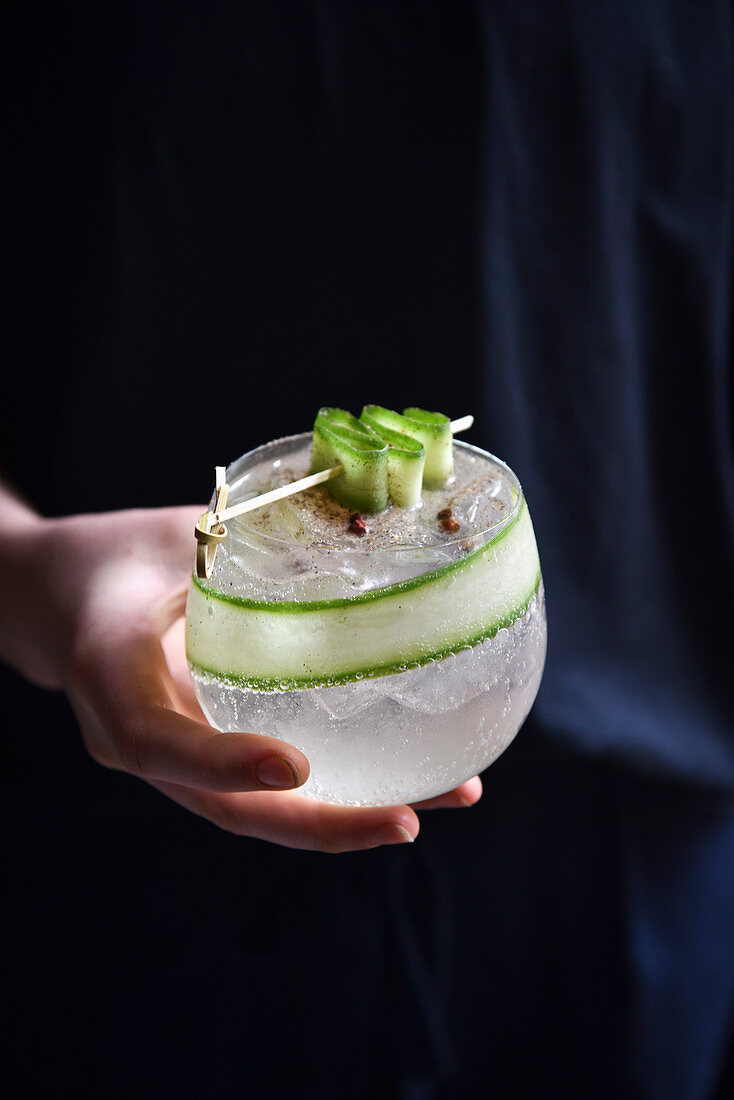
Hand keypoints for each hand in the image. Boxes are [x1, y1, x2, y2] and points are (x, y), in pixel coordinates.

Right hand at [1, 495, 480, 851]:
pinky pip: (269, 785)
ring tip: (444, 796)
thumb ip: (243, 542)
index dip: (224, 763)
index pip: (159, 742)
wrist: (64, 598)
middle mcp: (140, 740)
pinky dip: (338, 786)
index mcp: (111, 680)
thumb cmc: (114, 556)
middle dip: (322, 824)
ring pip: (258, 809)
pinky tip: (410, 771)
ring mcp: (176, 760)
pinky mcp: (209, 752)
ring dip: (349, 815)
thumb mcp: (168, 535)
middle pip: (229, 809)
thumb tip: (353, 528)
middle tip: (409, 818)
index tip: (296, 767)